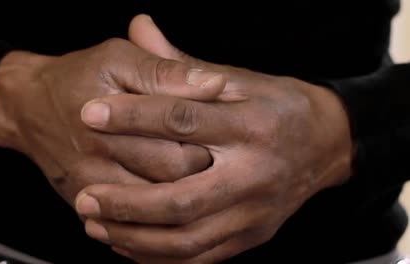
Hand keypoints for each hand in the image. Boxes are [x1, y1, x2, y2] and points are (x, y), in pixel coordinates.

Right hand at [0, 38, 224, 203]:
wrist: (27, 107)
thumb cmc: (76, 78)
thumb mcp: (118, 59)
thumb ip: (166, 71)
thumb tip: (213, 85)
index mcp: (113, 118)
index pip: (178, 143)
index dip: (209, 144)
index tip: (224, 138)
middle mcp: (100, 158)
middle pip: (170, 181)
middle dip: (200, 174)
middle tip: (218, 164)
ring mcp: (91, 185)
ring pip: (151, 210)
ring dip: (180, 203)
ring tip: (200, 187)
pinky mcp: (84, 201)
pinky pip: (126, 225)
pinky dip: (152, 223)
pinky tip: (171, 214)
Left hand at [75, 15, 352, 262]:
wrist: (327, 145)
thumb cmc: (276, 106)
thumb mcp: (238, 78)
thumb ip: (183, 64)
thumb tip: (138, 25)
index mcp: (253, 123)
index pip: (184, 120)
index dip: (132, 116)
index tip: (89, 114)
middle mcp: (256, 173)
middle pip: (182, 198)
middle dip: (127, 201)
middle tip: (85, 195)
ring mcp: (256, 212)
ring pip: (187, 238)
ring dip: (135, 236)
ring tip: (95, 224)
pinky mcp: (253, 236)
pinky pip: (200, 257)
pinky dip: (159, 256)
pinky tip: (127, 245)